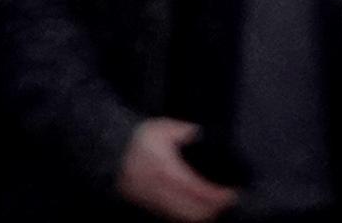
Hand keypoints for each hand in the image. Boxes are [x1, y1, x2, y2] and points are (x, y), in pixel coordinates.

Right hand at [116, 120, 237, 222]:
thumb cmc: (137, 140)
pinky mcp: (150, 206)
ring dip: (202, 216)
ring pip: (184, 218)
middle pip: (194, 212)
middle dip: (214, 210)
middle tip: (228, 202)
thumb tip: (199, 133)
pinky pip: (174, 217)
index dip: (218, 196)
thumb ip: (183, 131)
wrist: (110, 154)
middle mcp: (163, 191)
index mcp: (168, 171)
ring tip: (217, 207)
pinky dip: (189, 216)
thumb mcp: (161, 128)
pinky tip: (198, 211)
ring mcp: (156, 202)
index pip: (199, 191)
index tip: (232, 194)